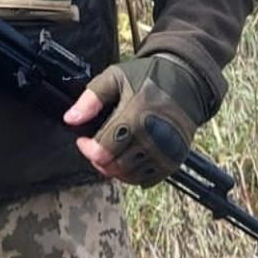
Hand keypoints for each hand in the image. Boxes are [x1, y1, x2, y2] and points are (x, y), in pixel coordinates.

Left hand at [64, 52, 211, 187]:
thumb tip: (70, 119)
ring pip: (128, 176)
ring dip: (114, 167)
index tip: (83, 140)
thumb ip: (91, 99)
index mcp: (135, 117)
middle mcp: (152, 138)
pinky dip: (132, 173)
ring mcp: (165, 152)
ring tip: (113, 150)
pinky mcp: (174, 160)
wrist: (187, 81)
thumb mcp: (115, 78)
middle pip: (114, 166)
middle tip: (98, 145)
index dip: (87, 149)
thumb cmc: (148, 77)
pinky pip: (145, 179)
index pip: (102, 151)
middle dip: (99, 159)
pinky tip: (129, 156)